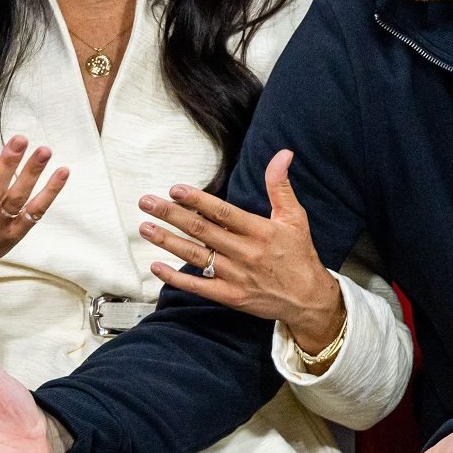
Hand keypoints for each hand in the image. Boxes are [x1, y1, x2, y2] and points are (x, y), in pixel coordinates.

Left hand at [139, 149, 343, 352]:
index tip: (175, 189)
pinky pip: (197, 286)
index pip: (223, 213)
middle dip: (171, 215)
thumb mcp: (295, 216)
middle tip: (147, 202)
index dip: (198, 200)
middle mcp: (246, 253)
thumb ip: (281, 185)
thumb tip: (283, 154)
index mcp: (261, 231)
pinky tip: (156, 266)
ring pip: (195, 257)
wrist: (308, 299)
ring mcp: (236, 277)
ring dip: (167, 241)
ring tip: (144, 227)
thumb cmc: (299, 254)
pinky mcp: (230, 296)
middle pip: (202, 231)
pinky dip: (175, 277)